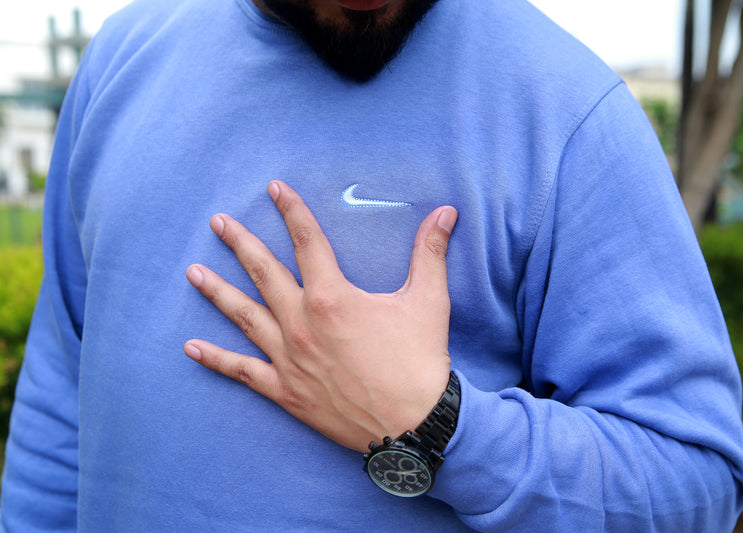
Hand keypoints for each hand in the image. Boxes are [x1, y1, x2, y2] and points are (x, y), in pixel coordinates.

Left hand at [183, 181, 457, 451]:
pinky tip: (191, 347)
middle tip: (217, 223)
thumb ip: (431, 252)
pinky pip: (242, 371)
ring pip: (244, 316)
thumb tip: (447, 212)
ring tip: (193, 272)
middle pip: (263, 273)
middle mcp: (301, 323)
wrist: (414, 425)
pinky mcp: (285, 390)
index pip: (308, 241)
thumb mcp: (429, 301)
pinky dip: (216, 359)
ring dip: (217, 292)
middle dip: (239, 243)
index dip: (291, 211)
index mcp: (332, 297)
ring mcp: (289, 358)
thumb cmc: (420, 361)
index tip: (274, 189)